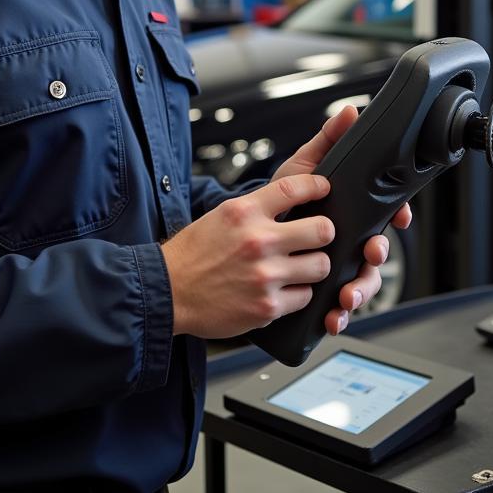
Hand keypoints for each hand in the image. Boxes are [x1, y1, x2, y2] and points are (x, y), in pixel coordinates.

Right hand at [161, 172, 335, 338]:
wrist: (168, 291)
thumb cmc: (195, 253)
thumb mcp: (222, 215)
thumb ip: (257, 208)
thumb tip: (293, 200)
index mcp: (245, 212)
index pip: (295, 188)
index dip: (317, 186)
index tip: (324, 189)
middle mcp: (258, 241)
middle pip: (323, 230)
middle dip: (323, 233)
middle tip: (316, 238)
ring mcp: (265, 276)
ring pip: (321, 266)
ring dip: (313, 267)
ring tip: (300, 267)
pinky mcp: (267, 307)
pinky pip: (305, 297)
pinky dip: (298, 294)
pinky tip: (283, 290)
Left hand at [272, 105, 412, 335]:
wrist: (236, 238)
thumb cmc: (275, 200)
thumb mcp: (298, 169)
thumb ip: (327, 141)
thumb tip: (350, 111)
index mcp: (351, 213)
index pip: (386, 214)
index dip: (399, 215)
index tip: (398, 217)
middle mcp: (348, 242)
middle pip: (377, 252)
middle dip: (378, 256)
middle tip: (369, 254)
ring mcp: (336, 269)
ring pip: (362, 283)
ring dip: (361, 291)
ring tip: (347, 297)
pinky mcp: (320, 293)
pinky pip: (338, 308)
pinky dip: (340, 316)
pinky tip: (332, 320)